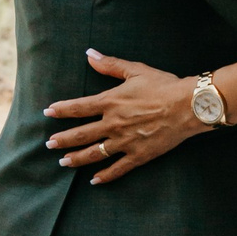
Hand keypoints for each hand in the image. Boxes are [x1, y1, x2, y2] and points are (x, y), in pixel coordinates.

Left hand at [44, 51, 200, 184]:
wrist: (189, 106)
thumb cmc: (164, 85)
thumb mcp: (136, 70)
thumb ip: (110, 65)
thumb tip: (90, 54)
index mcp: (110, 102)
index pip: (78, 108)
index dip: (61, 110)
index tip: (47, 112)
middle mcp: (113, 124)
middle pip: (80, 134)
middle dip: (62, 140)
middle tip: (49, 145)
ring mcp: (125, 142)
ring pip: (94, 154)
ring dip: (76, 159)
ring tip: (64, 163)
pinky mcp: (139, 155)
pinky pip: (118, 169)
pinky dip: (105, 176)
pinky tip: (94, 181)